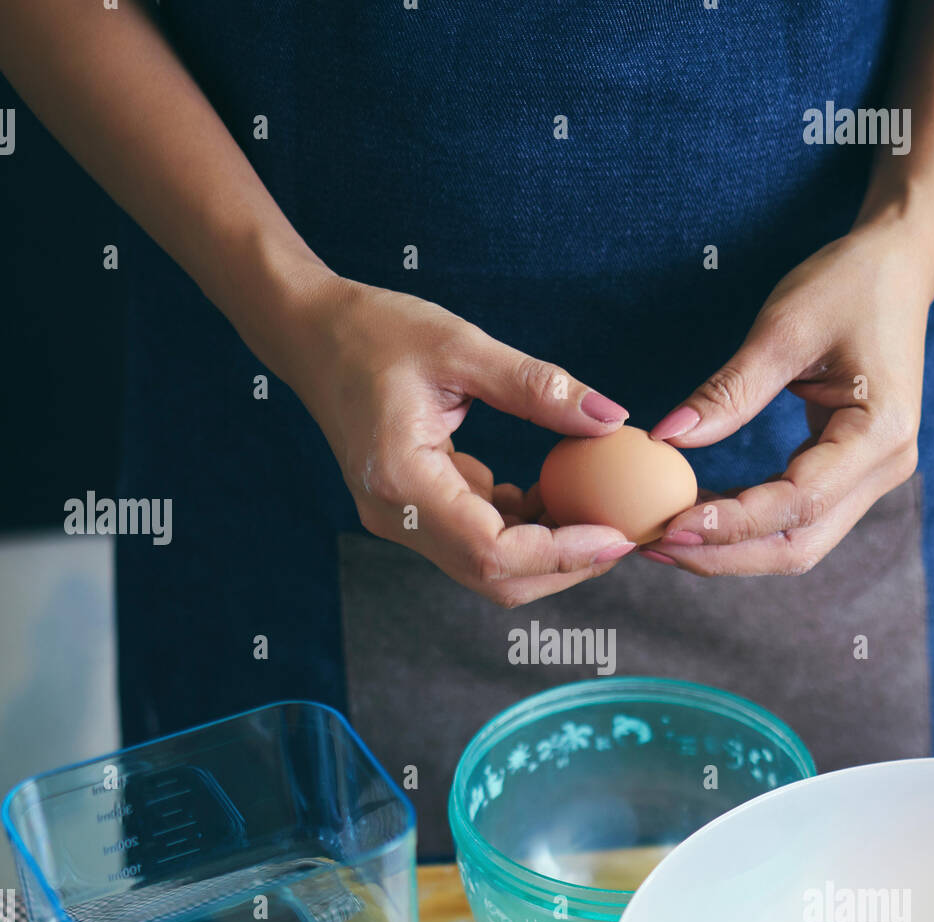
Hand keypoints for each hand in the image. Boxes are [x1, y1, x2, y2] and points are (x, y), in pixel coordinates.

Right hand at [289, 276, 635, 606]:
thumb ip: (537, 386)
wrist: (312, 333)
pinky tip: (553, 493)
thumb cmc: (375, 331)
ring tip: (597, 512)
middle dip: (564, 566)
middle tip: (621, 535)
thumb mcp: (460, 346)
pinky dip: (522, 528)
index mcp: (401, 481)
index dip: (561, 554)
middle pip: (494, 578)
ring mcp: (401, 521)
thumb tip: (611, 420)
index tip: (616, 537)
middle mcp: (396, 517)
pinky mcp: (412, 512)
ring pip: (488, 568)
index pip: (492, 551)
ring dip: (547, 551)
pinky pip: (477, 540)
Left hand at [644, 221, 933, 575]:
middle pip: (798, 544)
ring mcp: (870, 477)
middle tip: (654, 546)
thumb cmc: (847, 285)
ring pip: (795, 542)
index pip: (799, 503)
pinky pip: (793, 518)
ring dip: (730, 548)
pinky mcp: (849, 475)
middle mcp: (885, 468)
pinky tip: (694, 513)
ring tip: (663, 536)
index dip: (732, 523)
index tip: (670, 526)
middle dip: (724, 554)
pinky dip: (743, 525)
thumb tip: (666, 439)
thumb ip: (728, 392)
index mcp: (880, 433)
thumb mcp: (782, 329)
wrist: (895, 268)